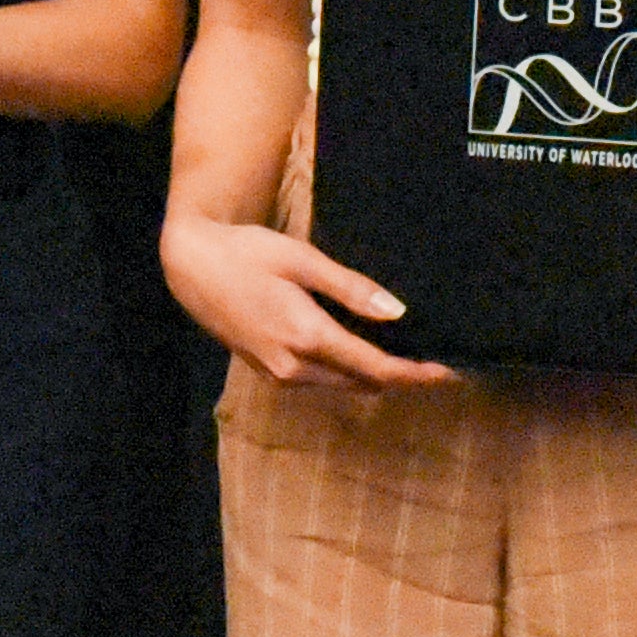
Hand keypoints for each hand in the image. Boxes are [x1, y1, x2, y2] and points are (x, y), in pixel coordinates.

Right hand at [162, 209, 451, 389]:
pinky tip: (361, 349)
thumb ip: (350, 290)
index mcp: (306, 336)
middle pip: (362, 383)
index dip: (414, 374)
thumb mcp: (302, 260)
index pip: (374, 368)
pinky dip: (346, 370)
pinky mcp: (269, 372)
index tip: (446, 373)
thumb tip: (397, 313)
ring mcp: (279, 374)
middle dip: (400, 376)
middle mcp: (294, 366)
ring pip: (341, 384)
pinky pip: (320, 380)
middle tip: (434, 361)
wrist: (189, 267)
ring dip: (373, 375)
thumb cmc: (247, 252)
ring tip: (406, 354)